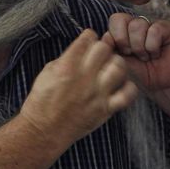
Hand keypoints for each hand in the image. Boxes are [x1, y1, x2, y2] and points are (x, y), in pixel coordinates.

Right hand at [20, 29, 138, 149]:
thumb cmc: (42, 102)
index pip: (88, 38)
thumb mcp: (48, 72)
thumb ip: (67, 57)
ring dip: (116, 63)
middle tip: (99, 54)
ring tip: (110, 67)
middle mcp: (84, 78)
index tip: (88, 41)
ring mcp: (97, 94)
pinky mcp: (105, 109)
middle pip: (105, 49)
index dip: (89, 37)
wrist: (43, 131)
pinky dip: (128, 87)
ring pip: (119, 67)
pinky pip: (127, 94)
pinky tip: (121, 85)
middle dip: (103, 47)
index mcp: (67, 67)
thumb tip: (83, 48)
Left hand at [102, 13, 169, 97]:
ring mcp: (151, 24)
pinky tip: (156, 54)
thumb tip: (104, 37)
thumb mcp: (118, 64)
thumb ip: (109, 50)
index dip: (114, 38)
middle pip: (121, 19)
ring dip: (139, 47)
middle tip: (132, 55)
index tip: (121, 54)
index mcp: (122, 30)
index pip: (113, 20)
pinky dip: (153, 47)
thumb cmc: (139, 76)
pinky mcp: (167, 28)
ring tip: (145, 57)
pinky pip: (154, 30)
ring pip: (137, 25)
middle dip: (124, 41)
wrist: (162, 86)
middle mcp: (135, 24)